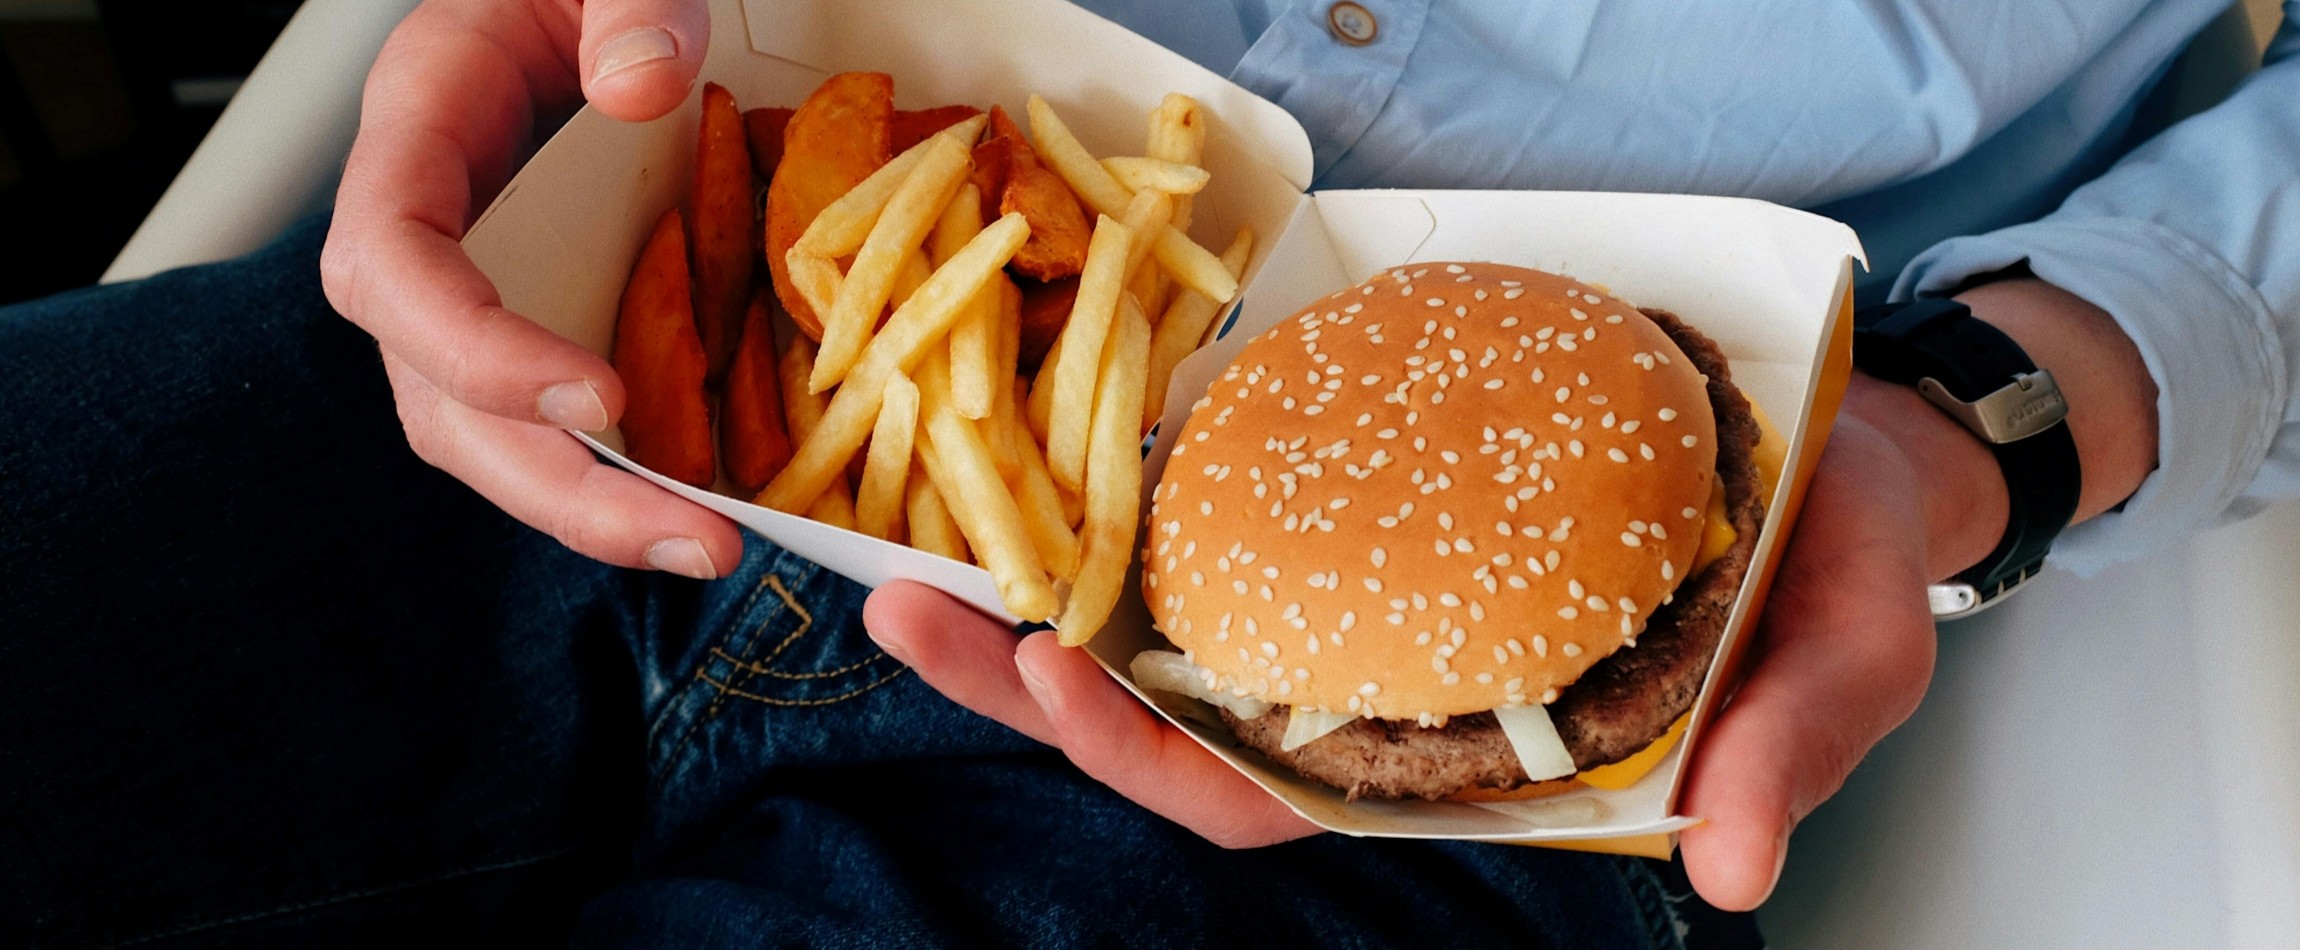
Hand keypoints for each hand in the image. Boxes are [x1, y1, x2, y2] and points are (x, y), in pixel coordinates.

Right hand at [319, 0, 740, 577]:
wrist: (582, 2)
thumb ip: (625, 5)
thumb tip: (640, 86)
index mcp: (416, 134)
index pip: (394, 266)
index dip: (476, 349)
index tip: (596, 399)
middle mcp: (428, 235)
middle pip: (438, 398)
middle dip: (555, 485)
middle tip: (683, 536)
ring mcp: (479, 292)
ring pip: (490, 436)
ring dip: (593, 509)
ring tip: (705, 546)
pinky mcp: (543, 322)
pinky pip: (556, 421)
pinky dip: (625, 475)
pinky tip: (707, 509)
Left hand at [859, 374, 1987, 903]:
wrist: (1848, 455)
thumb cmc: (1829, 571)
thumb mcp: (1837, 665)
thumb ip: (1783, 758)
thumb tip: (1744, 866)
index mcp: (1469, 764)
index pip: (1284, 800)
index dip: (1165, 767)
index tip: (1068, 689)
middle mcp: (1393, 698)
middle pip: (1182, 724)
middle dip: (1040, 688)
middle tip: (915, 616)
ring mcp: (1372, 608)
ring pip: (1182, 632)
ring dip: (1048, 602)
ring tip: (929, 559)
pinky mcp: (1370, 511)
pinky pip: (1234, 528)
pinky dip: (1137, 514)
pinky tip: (1049, 474)